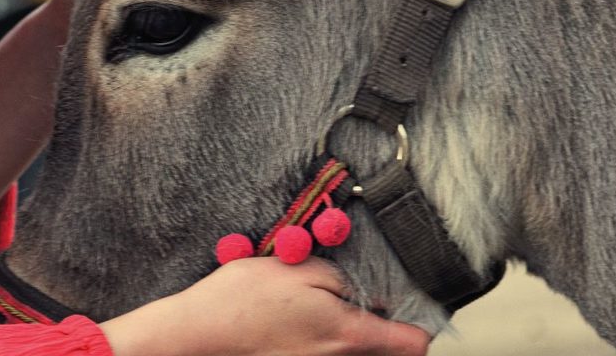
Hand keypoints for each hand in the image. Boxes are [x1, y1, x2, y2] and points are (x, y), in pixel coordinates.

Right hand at [99, 258, 429, 355]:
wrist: (195, 334)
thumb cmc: (242, 301)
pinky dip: (334, 341)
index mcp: (349, 336)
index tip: (412, 300)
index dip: (420, 320)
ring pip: (362, 355)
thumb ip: (345, 279)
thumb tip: (372, 291)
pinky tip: (314, 320)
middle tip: (377, 299)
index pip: (415, 345)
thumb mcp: (300, 268)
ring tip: (340, 305)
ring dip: (361, 334)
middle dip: (393, 330)